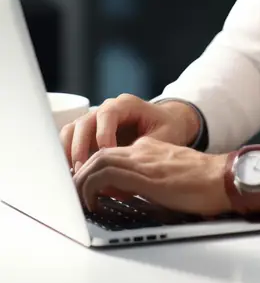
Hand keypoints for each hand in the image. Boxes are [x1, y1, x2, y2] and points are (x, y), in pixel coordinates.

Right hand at [60, 93, 201, 172]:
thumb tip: (124, 178)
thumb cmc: (168, 127)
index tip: (106, 154)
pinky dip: (67, 155)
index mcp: (126, 104)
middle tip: (84, 170)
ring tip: (75, 174)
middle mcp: (106, 109)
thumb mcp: (164, 137)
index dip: (103, 134)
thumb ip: (145, 153)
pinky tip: (72, 172)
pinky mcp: (89, 135)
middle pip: (84, 122)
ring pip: (72, 130)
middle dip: (81, 147)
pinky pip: (70, 141)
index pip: (107, 114)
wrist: (169, 123)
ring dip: (69, 152)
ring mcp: (95, 121)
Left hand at [73, 136, 230, 215]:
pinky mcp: (145, 176)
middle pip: (99, 154)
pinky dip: (92, 187)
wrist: (224, 179)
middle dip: (81, 174)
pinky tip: (94, 203)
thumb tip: (133, 199)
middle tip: (75, 195)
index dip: (96, 171)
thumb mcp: (173, 179)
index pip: (113, 154)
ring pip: (97, 161)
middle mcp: (144, 151)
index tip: (91, 190)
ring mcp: (144, 161)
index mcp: (151, 150)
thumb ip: (152, 182)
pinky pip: (106, 175)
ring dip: (82, 181)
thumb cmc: (206, 185)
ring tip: (81, 201)